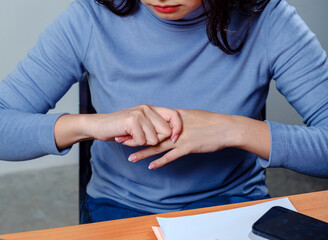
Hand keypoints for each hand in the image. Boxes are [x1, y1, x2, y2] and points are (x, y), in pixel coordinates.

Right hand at [91, 104, 181, 146]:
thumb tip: (173, 135)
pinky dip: (133, 144)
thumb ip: (155, 126)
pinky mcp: (132, 121)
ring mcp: (139, 114)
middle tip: (140, 138)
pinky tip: (124, 137)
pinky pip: (142, 141)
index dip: (178, 127)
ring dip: (141, 143)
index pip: (174, 115)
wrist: (100, 126)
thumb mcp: (141, 125)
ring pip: (154, 139)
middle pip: (166, 132)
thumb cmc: (121, 129)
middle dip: (155, 140)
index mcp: (151, 108)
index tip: (174, 138)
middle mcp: (147, 108)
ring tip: (130, 137)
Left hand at [128, 109, 244, 168]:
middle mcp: (174, 127)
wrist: (226, 128)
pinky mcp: (188, 147)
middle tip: (118, 140)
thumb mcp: (192, 116)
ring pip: (157, 145)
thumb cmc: (211, 122)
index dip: (137, 125)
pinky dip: (161, 161)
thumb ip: (178, 119)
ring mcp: (180, 138)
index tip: (124, 127)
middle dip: (133, 137)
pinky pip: (171, 156)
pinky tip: (151, 167)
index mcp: (174, 117)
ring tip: (130, 157)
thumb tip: (167, 122)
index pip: (151, 122)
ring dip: (143, 152)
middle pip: (150, 133)